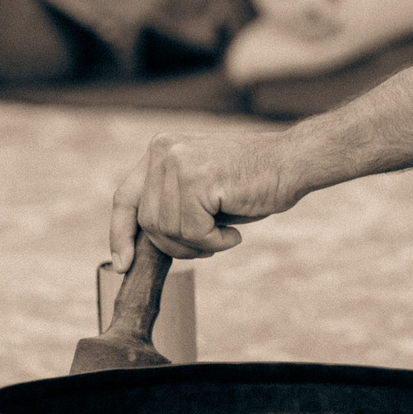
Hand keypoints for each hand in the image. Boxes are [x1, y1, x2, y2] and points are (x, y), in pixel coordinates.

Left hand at [111, 130, 304, 266]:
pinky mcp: (197, 178)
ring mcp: (178, 162)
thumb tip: (142, 243)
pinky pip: (193, 231)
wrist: (292, 162)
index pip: (125, 198)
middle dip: (176, 245)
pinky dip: (215, 241)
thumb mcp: (200, 189)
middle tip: (208, 244)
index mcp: (161, 150)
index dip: (120, 234)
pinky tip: (234, 232)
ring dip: (200, 244)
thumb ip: (170, 204)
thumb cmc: (253, 181)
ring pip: (169, 230)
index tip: (123, 263)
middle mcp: (163, 151)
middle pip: (148, 222)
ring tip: (226, 232)